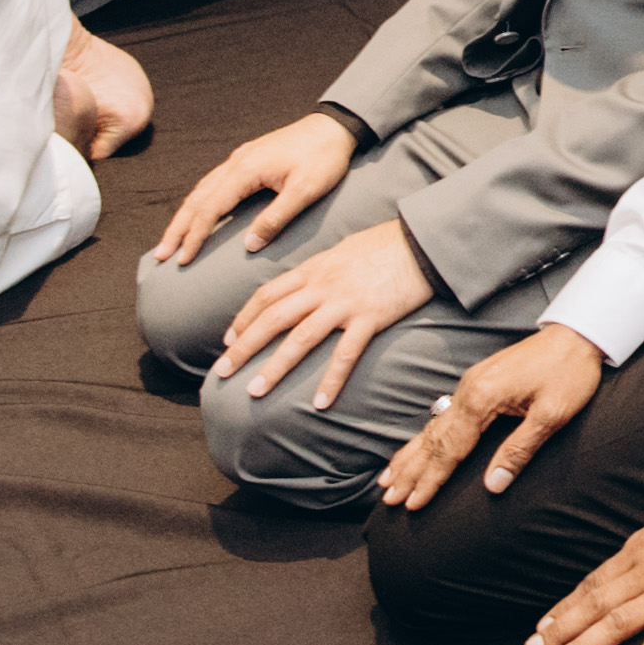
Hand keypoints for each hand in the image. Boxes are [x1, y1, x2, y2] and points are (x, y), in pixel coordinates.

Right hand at [152, 110, 352, 269]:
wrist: (334, 126)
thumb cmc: (323, 158)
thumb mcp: (305, 191)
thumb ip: (276, 218)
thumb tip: (249, 246)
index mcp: (246, 170)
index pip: (210, 208)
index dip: (195, 236)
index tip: (183, 260)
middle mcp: (236, 162)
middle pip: (196, 199)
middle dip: (177, 229)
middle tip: (160, 255)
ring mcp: (239, 159)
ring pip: (201, 190)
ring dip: (185, 217)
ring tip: (171, 241)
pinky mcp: (247, 159)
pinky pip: (213, 184)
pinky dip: (199, 203)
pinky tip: (197, 214)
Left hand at [213, 216, 433, 406]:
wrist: (421, 241)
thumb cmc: (386, 244)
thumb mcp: (343, 251)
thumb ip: (322, 270)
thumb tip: (307, 283)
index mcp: (313, 269)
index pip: (268, 294)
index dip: (244, 318)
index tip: (228, 339)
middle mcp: (322, 286)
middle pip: (273, 318)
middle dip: (244, 347)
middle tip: (222, 372)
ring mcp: (344, 302)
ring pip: (299, 338)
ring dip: (275, 367)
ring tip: (255, 392)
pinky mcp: (370, 317)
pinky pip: (345, 353)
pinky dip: (331, 379)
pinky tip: (320, 403)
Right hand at [377, 325, 604, 510]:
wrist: (577, 334)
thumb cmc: (569, 374)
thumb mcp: (552, 415)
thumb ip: (519, 450)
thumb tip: (492, 486)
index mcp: (482, 400)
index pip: (449, 450)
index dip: (430, 481)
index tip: (412, 505)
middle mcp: (467, 391)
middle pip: (432, 441)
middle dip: (409, 472)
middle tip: (387, 500)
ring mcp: (470, 386)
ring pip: (432, 428)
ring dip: (409, 456)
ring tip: (386, 480)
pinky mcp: (477, 384)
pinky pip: (442, 417)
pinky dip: (424, 437)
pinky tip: (416, 448)